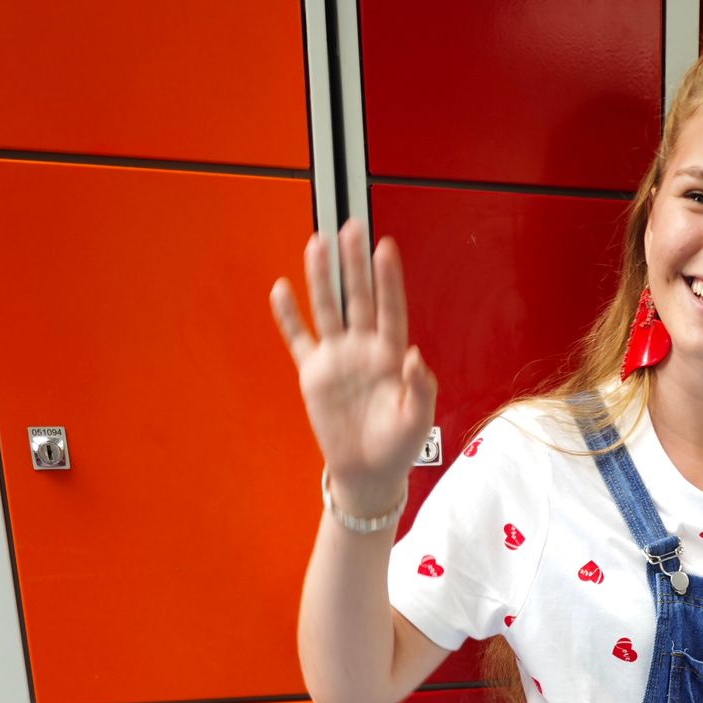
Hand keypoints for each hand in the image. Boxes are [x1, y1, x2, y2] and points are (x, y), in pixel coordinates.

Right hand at [268, 218, 436, 510]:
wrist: (369, 472)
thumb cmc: (398, 446)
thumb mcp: (418, 420)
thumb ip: (420, 388)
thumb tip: (413, 355)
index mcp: (391, 356)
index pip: (391, 309)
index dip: (388, 280)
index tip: (385, 249)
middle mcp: (363, 349)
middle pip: (358, 298)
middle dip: (354, 265)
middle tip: (350, 230)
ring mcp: (337, 358)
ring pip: (328, 309)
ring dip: (322, 278)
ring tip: (317, 245)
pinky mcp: (313, 374)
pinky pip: (298, 339)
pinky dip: (288, 317)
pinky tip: (282, 290)